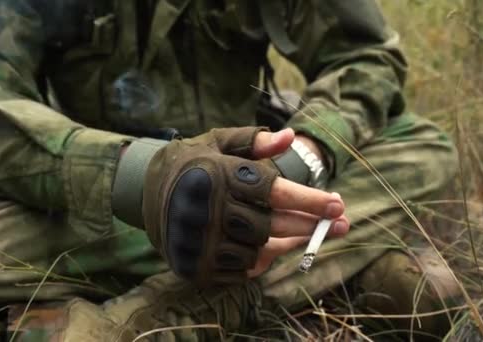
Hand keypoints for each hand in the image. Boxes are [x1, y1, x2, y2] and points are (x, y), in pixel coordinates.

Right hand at [142, 127, 348, 284]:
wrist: (142, 190)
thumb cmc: (190, 162)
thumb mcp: (216, 142)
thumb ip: (253, 141)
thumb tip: (290, 137)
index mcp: (215, 174)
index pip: (272, 190)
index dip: (309, 199)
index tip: (337, 204)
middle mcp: (206, 209)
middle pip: (271, 226)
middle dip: (310, 225)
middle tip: (341, 224)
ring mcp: (198, 240)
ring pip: (259, 251)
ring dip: (288, 244)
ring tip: (308, 234)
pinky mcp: (194, 264)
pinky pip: (240, 270)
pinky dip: (261, 261)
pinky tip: (273, 249)